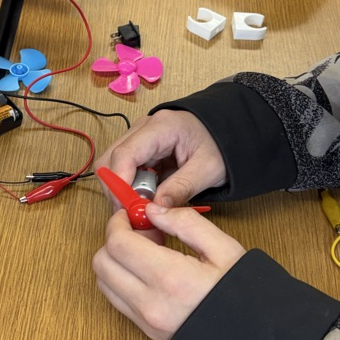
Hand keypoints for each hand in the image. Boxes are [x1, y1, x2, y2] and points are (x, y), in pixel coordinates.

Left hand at [92, 205, 244, 339]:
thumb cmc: (243, 294)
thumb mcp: (223, 248)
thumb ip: (185, 222)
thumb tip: (153, 211)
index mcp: (170, 277)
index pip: (117, 244)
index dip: (117, 223)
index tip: (130, 214)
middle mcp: (150, 302)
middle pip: (102, 263)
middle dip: (114, 240)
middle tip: (142, 233)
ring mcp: (145, 320)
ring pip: (104, 282)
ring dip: (116, 261)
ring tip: (147, 254)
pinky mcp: (146, 330)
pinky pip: (116, 300)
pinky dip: (121, 280)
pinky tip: (149, 272)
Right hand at [96, 110, 227, 207]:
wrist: (229, 133)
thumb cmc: (221, 145)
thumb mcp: (208, 169)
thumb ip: (181, 188)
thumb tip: (154, 209)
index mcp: (161, 127)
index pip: (125, 154)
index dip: (120, 184)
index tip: (128, 209)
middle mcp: (143, 129)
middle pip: (110, 160)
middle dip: (118, 190)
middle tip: (136, 212)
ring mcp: (139, 138)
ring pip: (113, 167)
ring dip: (124, 190)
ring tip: (148, 205)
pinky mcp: (141, 150)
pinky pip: (125, 171)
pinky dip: (132, 188)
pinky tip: (149, 197)